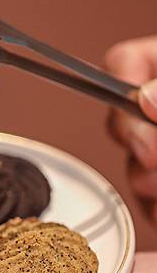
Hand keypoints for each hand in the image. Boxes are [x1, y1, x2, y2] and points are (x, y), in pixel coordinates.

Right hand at [105, 36, 156, 222]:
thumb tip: (145, 97)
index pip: (124, 64)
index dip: (120, 80)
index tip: (141, 104)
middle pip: (120, 121)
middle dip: (138, 143)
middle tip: (155, 156)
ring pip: (135, 168)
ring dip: (150, 182)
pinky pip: (148, 203)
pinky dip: (156, 208)